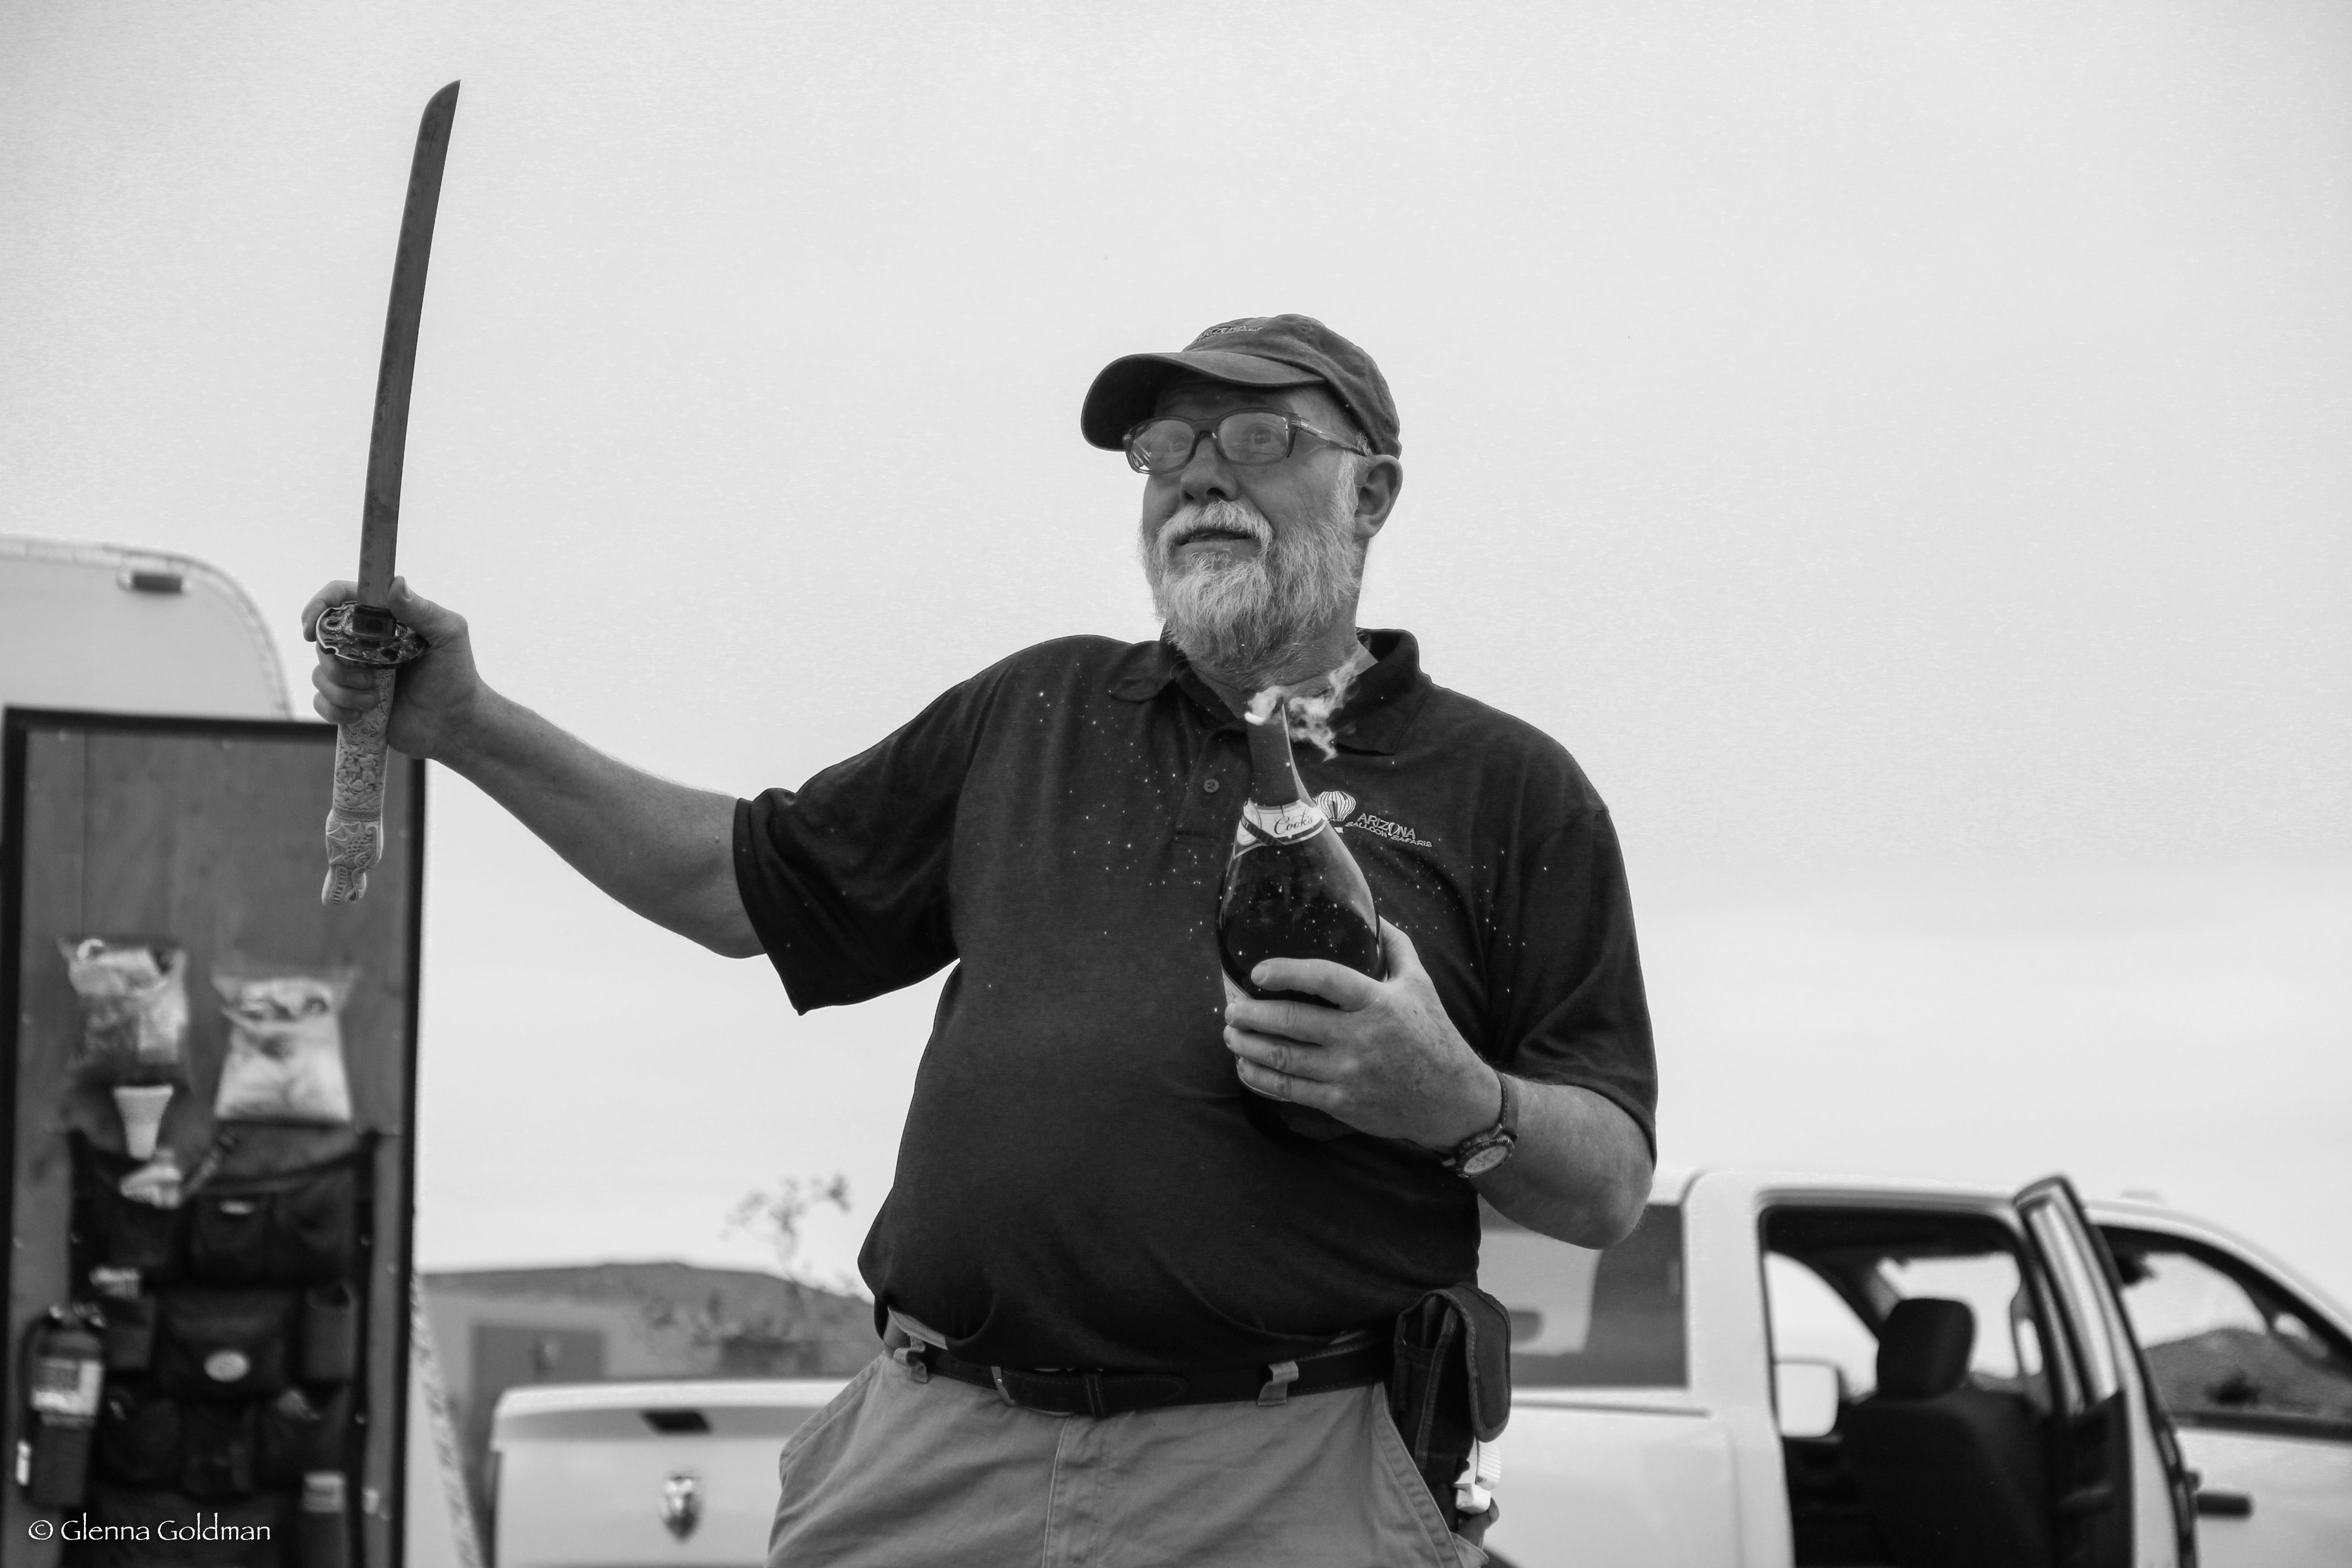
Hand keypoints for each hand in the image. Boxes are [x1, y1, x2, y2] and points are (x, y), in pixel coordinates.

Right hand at [301, 578, 483, 761]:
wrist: (455, 724)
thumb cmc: (457, 677)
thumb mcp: (449, 636)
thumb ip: (424, 610)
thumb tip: (395, 584)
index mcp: (384, 621)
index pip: (341, 598)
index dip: (320, 606)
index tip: (311, 626)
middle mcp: (365, 644)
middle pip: (324, 641)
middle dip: (336, 663)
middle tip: (369, 679)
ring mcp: (356, 673)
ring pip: (320, 673)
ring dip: (342, 690)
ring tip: (374, 700)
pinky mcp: (352, 701)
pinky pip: (322, 702)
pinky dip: (335, 709)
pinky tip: (361, 714)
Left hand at [1223, 919, 1501, 1148]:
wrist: (1452, 1099)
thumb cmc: (1433, 1034)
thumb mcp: (1420, 984)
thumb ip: (1396, 946)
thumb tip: (1374, 914)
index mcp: (1377, 1003)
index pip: (1325, 979)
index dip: (1287, 972)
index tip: (1258, 971)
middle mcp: (1360, 1038)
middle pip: (1292, 1023)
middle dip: (1251, 1013)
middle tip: (1230, 1006)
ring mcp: (1348, 1073)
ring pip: (1283, 1059)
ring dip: (1248, 1045)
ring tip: (1230, 1032)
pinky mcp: (1341, 1102)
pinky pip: (1289, 1091)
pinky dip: (1259, 1078)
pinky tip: (1245, 1065)